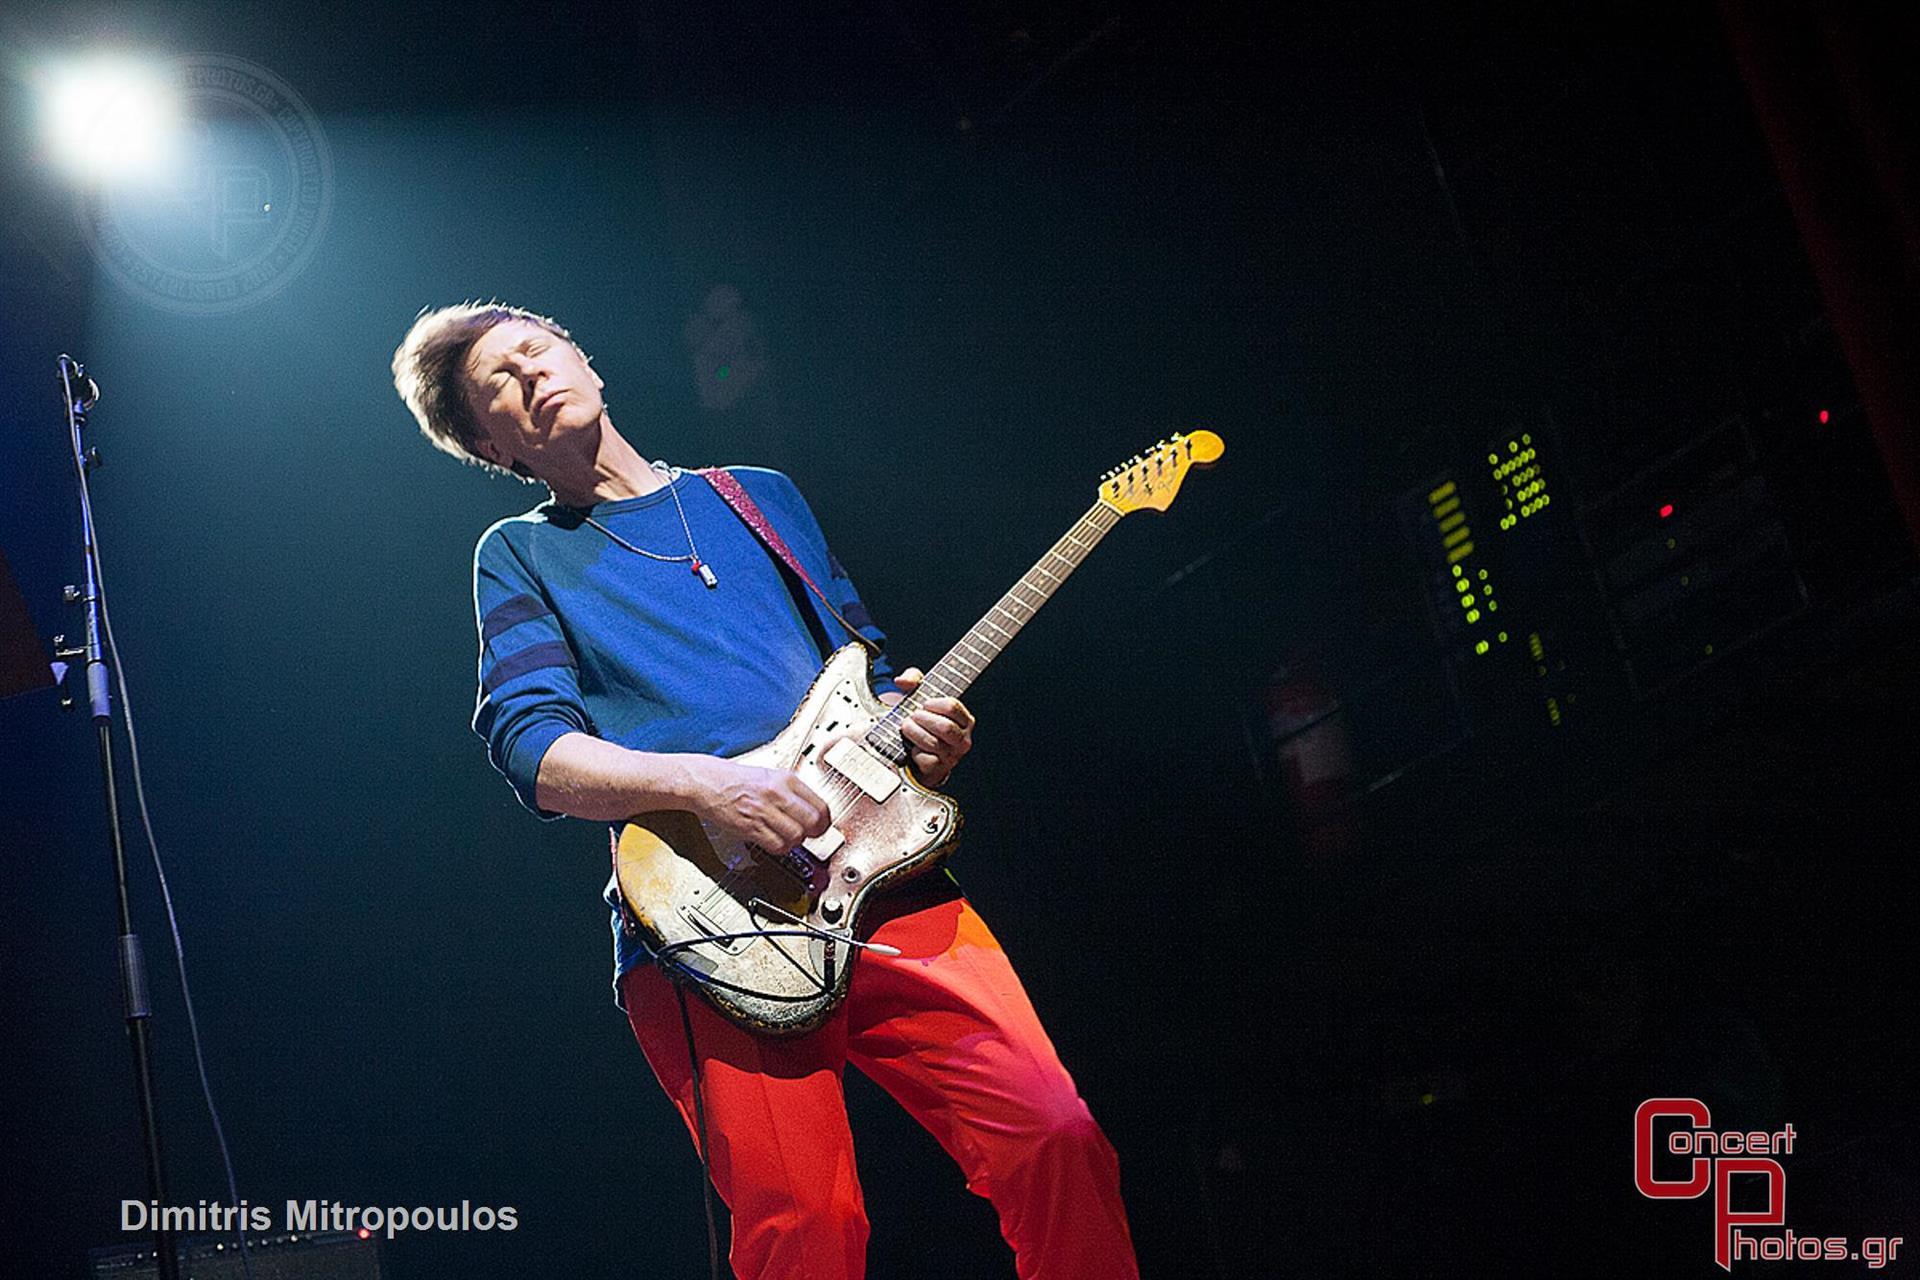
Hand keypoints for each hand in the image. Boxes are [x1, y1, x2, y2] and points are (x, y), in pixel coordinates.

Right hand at [684, 756, 831, 850]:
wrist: (706, 782)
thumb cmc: (735, 779)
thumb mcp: (769, 776)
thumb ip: (791, 791)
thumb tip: (811, 810)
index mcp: (785, 778)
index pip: (820, 804)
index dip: (824, 820)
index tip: (822, 825)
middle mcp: (777, 793)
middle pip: (813, 821)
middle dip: (815, 833)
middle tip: (810, 834)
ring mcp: (764, 811)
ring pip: (796, 836)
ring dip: (796, 841)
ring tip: (789, 836)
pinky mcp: (751, 827)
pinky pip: (776, 845)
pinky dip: (780, 847)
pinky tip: (775, 841)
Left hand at [880, 667, 974, 786]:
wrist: (918, 755)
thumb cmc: (923, 722)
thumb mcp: (920, 696)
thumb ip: (913, 680)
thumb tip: (901, 681)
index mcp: (965, 720)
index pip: (952, 707)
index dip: (933, 704)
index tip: (924, 704)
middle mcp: (963, 739)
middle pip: (945, 727)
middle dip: (922, 719)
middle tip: (912, 717)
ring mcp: (952, 756)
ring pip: (932, 742)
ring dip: (914, 732)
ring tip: (907, 728)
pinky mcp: (938, 769)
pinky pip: (925, 758)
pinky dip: (914, 751)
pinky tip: (912, 748)